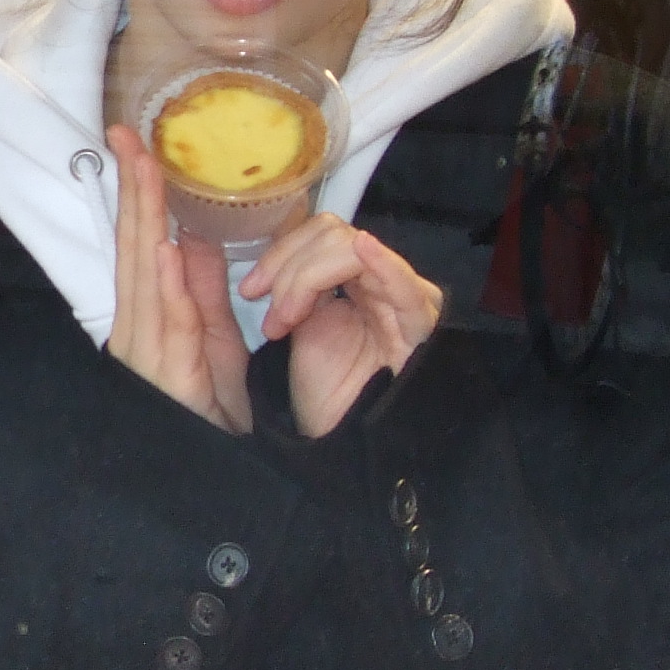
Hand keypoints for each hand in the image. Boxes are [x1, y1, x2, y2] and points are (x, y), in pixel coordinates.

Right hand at [104, 126, 250, 433]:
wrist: (218, 474)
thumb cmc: (213, 410)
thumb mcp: (216, 338)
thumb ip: (202, 288)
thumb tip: (189, 234)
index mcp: (147, 316)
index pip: (140, 242)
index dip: (138, 192)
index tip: (134, 143)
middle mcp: (135, 329)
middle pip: (133, 248)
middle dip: (133, 190)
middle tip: (127, 136)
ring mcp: (145, 353)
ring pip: (144, 274)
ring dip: (144, 220)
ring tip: (144, 171)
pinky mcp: (167, 377)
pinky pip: (168, 321)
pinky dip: (164, 282)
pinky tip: (163, 248)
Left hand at [239, 212, 442, 437]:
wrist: (342, 437)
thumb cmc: (324, 386)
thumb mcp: (298, 322)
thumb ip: (295, 282)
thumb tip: (266, 246)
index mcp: (357, 276)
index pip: (323, 232)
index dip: (282, 251)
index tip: (250, 290)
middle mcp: (385, 279)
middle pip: (335, 235)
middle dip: (289, 267)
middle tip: (270, 313)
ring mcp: (405, 298)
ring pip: (353, 251)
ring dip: (306, 278)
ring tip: (285, 322)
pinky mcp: (419, 326)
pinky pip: (405, 286)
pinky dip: (383, 264)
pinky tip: (364, 250)